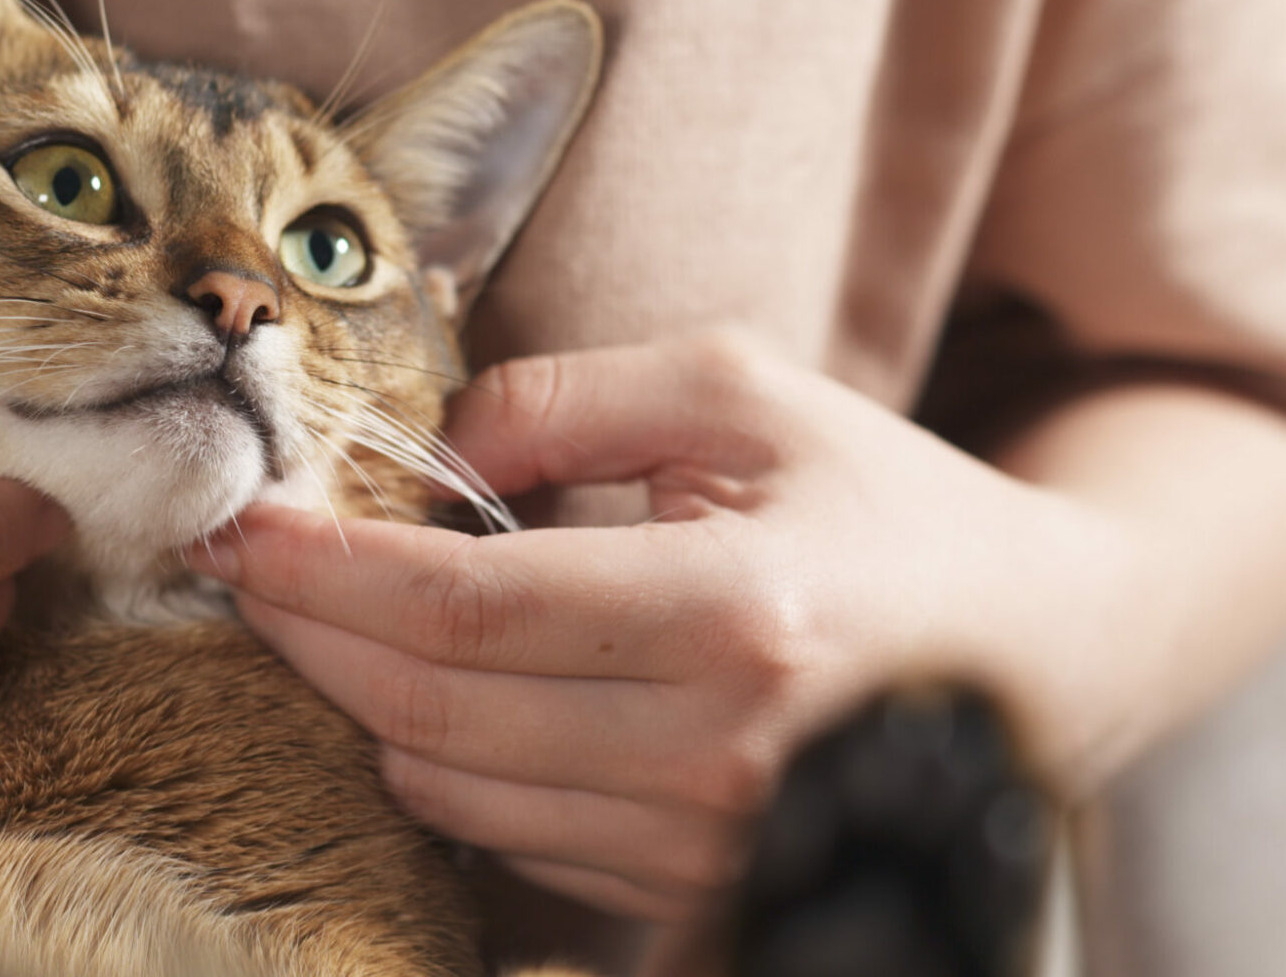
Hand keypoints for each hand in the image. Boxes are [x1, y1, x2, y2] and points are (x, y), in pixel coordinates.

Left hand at [187, 332, 1098, 922]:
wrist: (1045, 657)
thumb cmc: (890, 505)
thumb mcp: (750, 395)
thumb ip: (574, 395)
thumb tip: (431, 448)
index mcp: (735, 614)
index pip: (463, 609)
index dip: (323, 570)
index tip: (239, 526)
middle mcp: (716, 755)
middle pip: (428, 710)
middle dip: (311, 634)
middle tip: (257, 562)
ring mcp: (705, 847)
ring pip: (447, 790)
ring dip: (370, 697)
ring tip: (358, 613)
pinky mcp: (697, 891)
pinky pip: (506, 840)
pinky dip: (448, 758)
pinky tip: (450, 683)